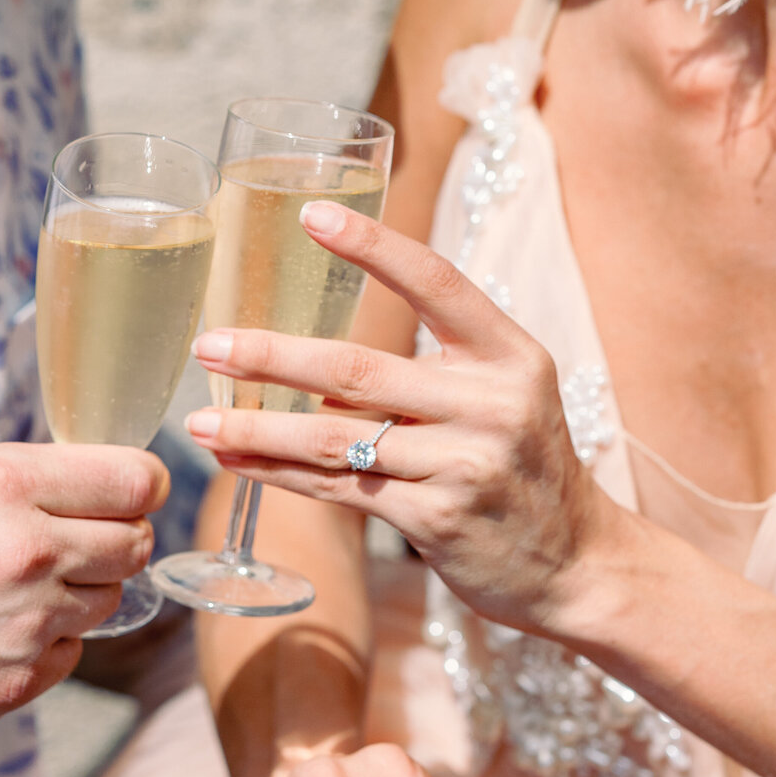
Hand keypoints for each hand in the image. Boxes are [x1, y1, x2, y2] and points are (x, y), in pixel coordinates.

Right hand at [0, 443, 166, 763]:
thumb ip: (20, 484)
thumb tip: (87, 488)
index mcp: (2, 486)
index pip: (133, 480)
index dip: (140, 484)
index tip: (133, 490)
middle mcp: (26, 553)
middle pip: (136, 542)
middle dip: (118, 537)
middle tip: (81, 537)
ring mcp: (26, 626)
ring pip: (110, 600)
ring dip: (84, 591)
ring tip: (20, 586)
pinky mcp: (16, 685)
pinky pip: (72, 654)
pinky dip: (50, 643)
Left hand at [186, 202, 623, 638]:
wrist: (574, 561)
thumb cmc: (521, 462)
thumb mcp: (502, 394)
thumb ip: (429, 370)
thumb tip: (317, 370)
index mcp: (510, 354)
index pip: (435, 282)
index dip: (373, 246)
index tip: (311, 215)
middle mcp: (491, 403)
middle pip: (359, 371)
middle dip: (273, 357)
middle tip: (211, 344)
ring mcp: (464, 465)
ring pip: (337, 440)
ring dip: (258, 430)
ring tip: (201, 423)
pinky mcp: (436, 519)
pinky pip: (340, 490)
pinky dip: (280, 475)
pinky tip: (238, 462)